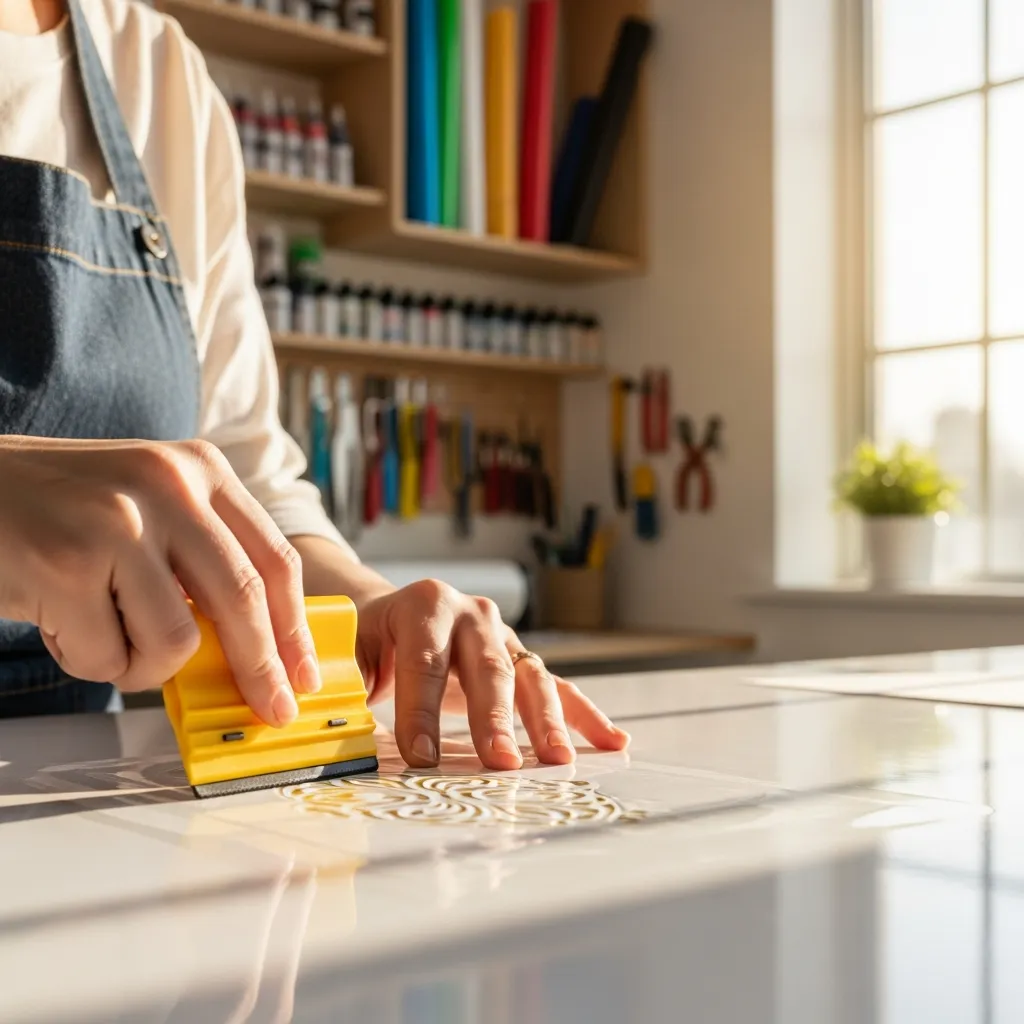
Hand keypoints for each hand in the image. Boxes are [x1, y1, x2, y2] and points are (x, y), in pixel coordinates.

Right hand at [0, 437, 318, 725]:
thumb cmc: (66, 510)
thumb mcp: (152, 506)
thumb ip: (204, 559)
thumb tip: (260, 649)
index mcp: (201, 469)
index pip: (275, 559)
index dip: (295, 627)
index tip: (304, 673)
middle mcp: (168, 486)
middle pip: (244, 599)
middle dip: (261, 668)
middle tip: (270, 708)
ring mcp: (117, 523)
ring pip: (176, 641)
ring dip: (143, 663)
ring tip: (105, 631)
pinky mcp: (66, 565)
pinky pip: (108, 657)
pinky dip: (89, 657)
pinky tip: (61, 619)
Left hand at [353, 579, 629, 770]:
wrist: (393, 616)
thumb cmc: (367, 640)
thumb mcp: (346, 649)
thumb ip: (341, 680)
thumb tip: (320, 720)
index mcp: (423, 604)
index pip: (424, 661)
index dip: (421, 710)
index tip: (421, 757)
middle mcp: (471, 614)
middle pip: (486, 667)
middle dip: (493, 718)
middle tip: (500, 761)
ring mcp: (503, 636)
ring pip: (529, 678)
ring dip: (545, 721)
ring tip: (556, 760)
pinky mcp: (522, 660)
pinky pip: (558, 688)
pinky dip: (585, 715)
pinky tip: (612, 742)